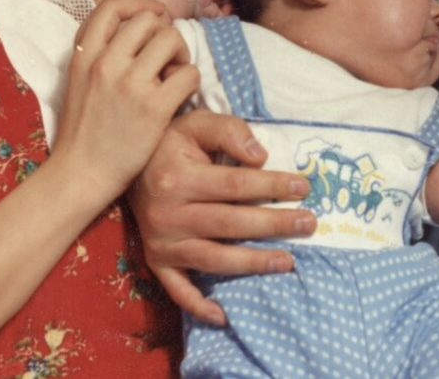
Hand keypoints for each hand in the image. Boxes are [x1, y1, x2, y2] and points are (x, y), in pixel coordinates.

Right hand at [51, 0, 199, 202]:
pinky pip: (188, 74)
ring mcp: (130, 85)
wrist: (80, 174)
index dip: (141, 5)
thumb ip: (99, 56)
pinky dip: (190, 82)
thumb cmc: (82, 132)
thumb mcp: (78, 82)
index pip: (114, 7)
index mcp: (84, 56)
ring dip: (181, 54)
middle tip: (167, 57)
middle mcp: (106, 64)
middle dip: (165, 33)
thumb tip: (133, 34)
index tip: (156, 16)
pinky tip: (180, 97)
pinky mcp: (154, 108)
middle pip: (149, 20)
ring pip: (172, 40)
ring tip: (174, 76)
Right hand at [129, 110, 313, 324]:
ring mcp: (161, 242)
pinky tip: (225, 315)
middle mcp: (168, 214)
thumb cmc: (172, 143)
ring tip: (288, 262)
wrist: (129, 164)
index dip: (273, 186)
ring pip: (214, 260)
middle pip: (231, 224)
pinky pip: (177, 290)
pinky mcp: (156, 260)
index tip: (304, 187)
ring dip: (253, 264)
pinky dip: (199, 306)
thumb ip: (229, 132)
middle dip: (274, 224)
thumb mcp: (197, 123)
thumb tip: (260, 157)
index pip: (236, 185)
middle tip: (309, 223)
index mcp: (179, 177)